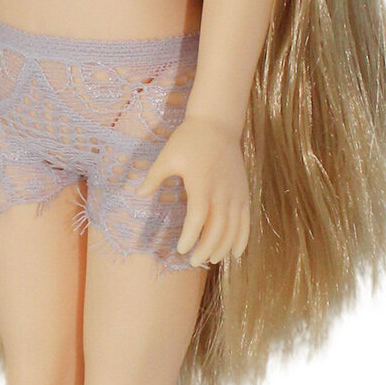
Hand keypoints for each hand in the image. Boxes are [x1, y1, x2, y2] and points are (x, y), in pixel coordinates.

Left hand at [134, 114, 250, 265]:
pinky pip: (246, 220)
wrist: (218, 124)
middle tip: (193, 261)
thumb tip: (139, 194)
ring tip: (211, 259)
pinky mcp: (243, 192)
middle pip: (218, 228)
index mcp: (201, 184)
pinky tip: (236, 252)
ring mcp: (235, 193)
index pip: (198, 218)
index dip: (191, 236)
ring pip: (233, 228)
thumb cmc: (189, 139)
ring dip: (223, 247)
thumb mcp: (167, 156)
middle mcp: (221, 191)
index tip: (181, 249)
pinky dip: (243, 238)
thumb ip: (154, 177)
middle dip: (206, 248)